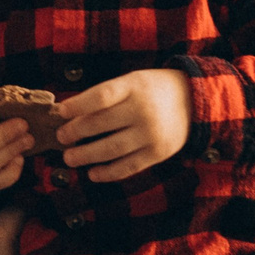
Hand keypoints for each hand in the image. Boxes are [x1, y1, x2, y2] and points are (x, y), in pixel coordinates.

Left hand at [57, 68, 190, 181]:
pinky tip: (93, 173)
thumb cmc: (153, 90)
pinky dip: (108, 173)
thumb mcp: (133, 81)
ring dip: (86, 155)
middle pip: (102, 123)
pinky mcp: (158, 153)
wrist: (194, 100)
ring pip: (112, 148)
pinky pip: (128, 166)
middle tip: (61, 137)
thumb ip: (107, 94)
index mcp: (135, 86)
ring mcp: (151, 133)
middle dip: (76, 132)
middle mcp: (143, 110)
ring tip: (70, 158)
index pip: (101, 96)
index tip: (60, 112)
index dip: (77, 105)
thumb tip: (70, 113)